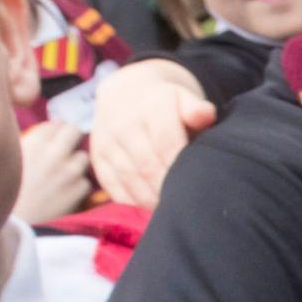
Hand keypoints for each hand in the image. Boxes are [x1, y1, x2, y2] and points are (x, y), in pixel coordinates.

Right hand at [12, 119, 92, 221]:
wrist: (14, 222)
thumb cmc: (9, 191)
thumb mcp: (13, 160)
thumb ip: (34, 144)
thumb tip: (54, 131)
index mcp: (34, 142)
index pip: (58, 123)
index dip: (59, 130)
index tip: (57, 137)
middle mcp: (54, 152)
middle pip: (75, 131)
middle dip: (73, 138)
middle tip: (67, 149)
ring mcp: (70, 170)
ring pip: (83, 157)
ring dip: (76, 164)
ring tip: (61, 176)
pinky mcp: (80, 189)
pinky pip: (86, 181)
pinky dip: (78, 186)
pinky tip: (63, 193)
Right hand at [90, 63, 216, 207]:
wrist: (126, 90)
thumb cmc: (166, 101)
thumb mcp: (184, 97)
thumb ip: (196, 108)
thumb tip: (205, 114)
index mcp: (150, 107)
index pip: (165, 143)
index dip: (179, 168)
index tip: (194, 185)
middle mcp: (123, 124)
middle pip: (146, 165)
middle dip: (166, 189)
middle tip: (185, 205)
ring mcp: (106, 141)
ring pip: (128, 177)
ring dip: (150, 199)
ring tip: (170, 210)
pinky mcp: (97, 156)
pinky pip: (111, 184)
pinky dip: (130, 200)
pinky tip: (148, 207)